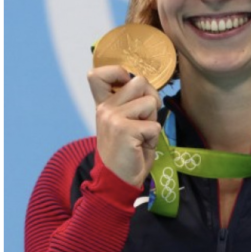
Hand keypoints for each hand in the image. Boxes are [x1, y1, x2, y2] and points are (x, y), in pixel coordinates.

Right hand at [87, 65, 162, 185]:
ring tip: (141, 136)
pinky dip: (153, 138)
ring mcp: (113, 118)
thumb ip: (129, 102)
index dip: (118, 72)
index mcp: (102, 104)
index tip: (127, 86)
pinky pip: (153, 125)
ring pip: (150, 103)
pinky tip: (141, 146)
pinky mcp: (125, 130)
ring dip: (152, 121)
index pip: (97, 74)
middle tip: (144, 120)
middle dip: (150, 99)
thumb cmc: (126, 151)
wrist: (117, 179)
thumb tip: (147, 86)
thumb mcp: (123, 122)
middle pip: (139, 81)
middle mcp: (105, 108)